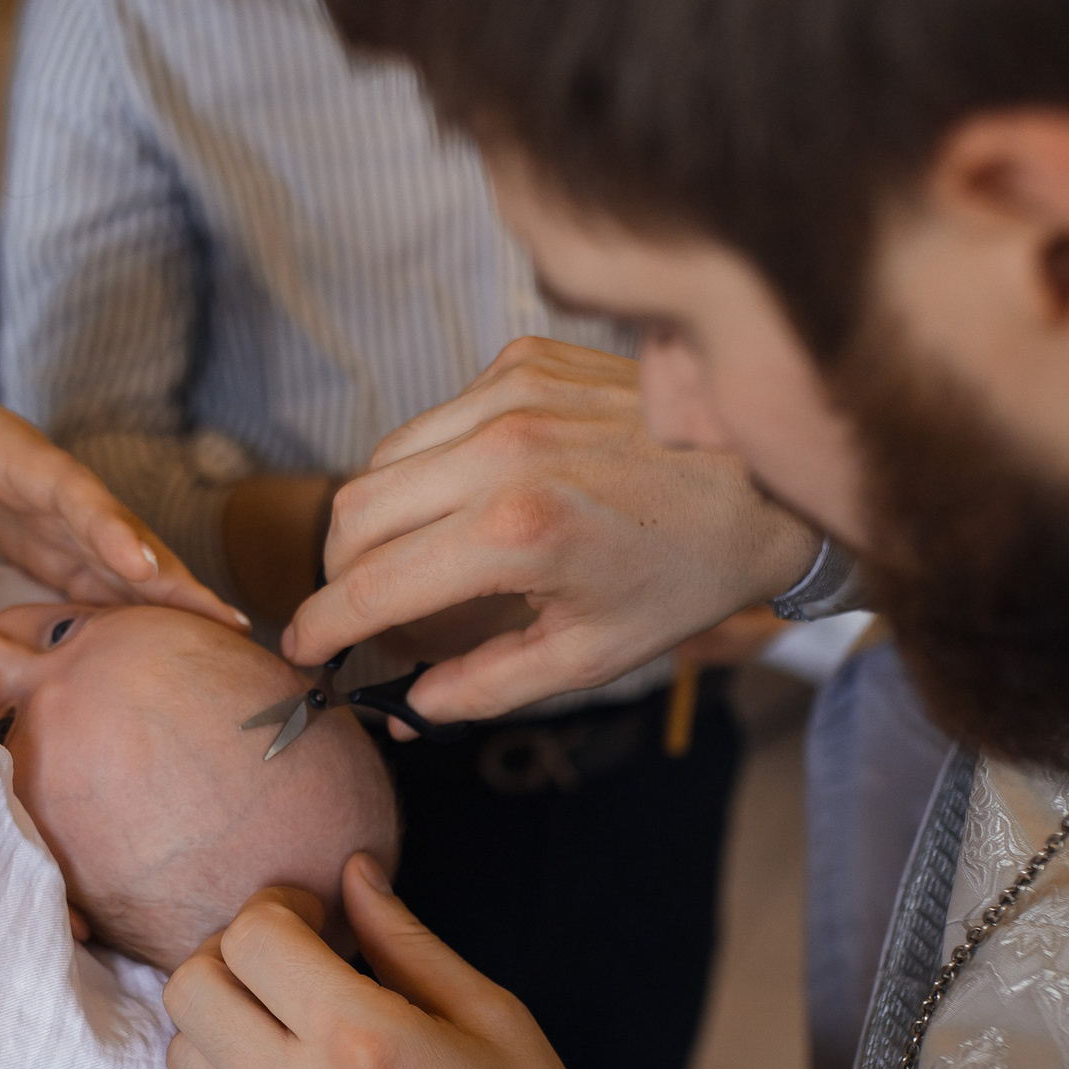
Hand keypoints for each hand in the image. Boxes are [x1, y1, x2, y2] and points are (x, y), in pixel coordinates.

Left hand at [0, 354, 245, 626]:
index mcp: (12, 457)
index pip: (67, 492)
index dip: (106, 526)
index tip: (142, 565)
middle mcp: (49, 494)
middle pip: (119, 535)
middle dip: (170, 577)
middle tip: (221, 620)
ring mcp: (55, 528)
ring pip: (122, 567)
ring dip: (170, 601)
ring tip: (225, 638)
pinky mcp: (49, 555)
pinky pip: (97, 588)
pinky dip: (136, 616)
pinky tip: (173, 650)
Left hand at [163, 856, 634, 1068]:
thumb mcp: (492, 1016)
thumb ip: (404, 939)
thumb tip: (351, 872)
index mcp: (363, 1042)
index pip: (251, 937)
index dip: (278, 906)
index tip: (315, 916)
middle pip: (191, 990)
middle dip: (231, 954)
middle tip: (287, 961)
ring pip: (183, 1056)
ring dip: (221, 1022)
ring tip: (284, 1023)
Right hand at [283, 338, 821, 728]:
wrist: (766, 481)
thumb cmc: (685, 575)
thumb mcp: (589, 657)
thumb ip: (483, 688)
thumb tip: (406, 707)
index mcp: (515, 534)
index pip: (371, 586)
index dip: (321, 627)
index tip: (303, 651)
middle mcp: (501, 452)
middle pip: (353, 513)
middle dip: (338, 574)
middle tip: (360, 613)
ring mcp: (509, 393)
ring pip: (383, 460)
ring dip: (380, 519)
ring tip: (420, 562)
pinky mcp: (523, 361)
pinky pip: (437, 420)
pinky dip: (434, 467)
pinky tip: (478, 498)